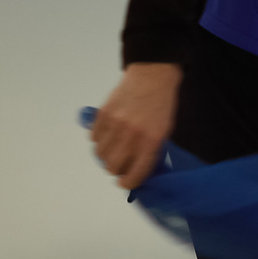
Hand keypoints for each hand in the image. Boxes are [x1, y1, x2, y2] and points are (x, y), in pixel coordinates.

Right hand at [93, 62, 180, 189]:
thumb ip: (150, 152)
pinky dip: (99, 140)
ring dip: (106, 155)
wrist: (152, 76)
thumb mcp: (164, 131)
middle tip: (121, 163)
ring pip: (100, 154)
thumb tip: (135, 171)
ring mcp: (115, 124)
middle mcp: (131, 135)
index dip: (129, 183)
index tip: (126, 182)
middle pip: (112, 167)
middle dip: (116, 169)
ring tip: (114, 147)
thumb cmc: (162, 106)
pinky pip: (93, 137)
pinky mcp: (102, 114)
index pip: (135, 174)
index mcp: (151, 142)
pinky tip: (108, 133)